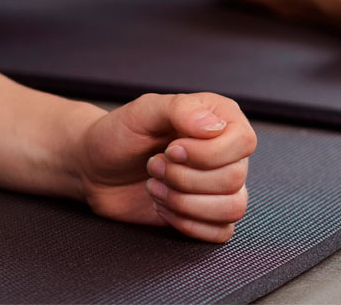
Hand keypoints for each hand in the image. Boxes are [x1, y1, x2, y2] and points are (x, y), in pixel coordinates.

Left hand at [78, 92, 257, 242]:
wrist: (96, 168)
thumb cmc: (120, 134)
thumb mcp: (144, 110)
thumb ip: (180, 108)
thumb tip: (214, 126)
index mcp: (221, 119)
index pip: (244, 142)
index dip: (207, 153)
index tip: (171, 149)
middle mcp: (227, 153)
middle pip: (234, 178)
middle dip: (184, 178)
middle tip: (154, 165)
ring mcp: (220, 186)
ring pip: (232, 208)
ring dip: (184, 202)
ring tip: (155, 186)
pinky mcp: (208, 215)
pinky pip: (221, 232)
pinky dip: (187, 223)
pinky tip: (162, 207)